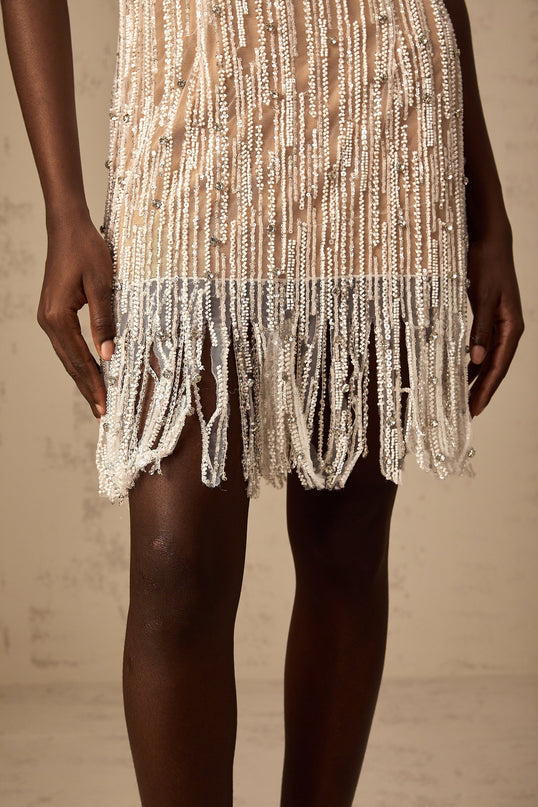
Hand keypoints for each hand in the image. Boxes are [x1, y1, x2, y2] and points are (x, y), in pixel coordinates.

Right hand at [37, 212, 115, 417]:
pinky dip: (79, 362)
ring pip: (66, 356)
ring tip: (97, 399)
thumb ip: (104, 321)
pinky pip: (66, 345)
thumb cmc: (87, 249)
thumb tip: (108, 356)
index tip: (106, 405)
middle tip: (103, 413)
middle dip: (87, 388)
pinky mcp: (54, 313)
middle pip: (69, 363)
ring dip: (82, 378)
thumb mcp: (102, 284)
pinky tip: (89, 372)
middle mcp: (48, 321)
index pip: (79, 359)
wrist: (68, 226)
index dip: (93, 384)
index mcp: (57, 316)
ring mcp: (48, 317)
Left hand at [466, 225, 523, 417]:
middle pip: (496, 366)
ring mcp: (500, 323)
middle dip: (483, 390)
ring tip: (463, 397)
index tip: (476, 408)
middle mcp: (509, 328)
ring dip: (477, 378)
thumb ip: (479, 329)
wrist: (490, 239)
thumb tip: (476, 360)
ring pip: (489, 358)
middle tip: (468, 412)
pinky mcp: (489, 317)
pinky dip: (473, 360)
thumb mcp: (481, 297)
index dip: (487, 389)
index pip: (499, 366)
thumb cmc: (487, 264)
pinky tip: (461, 370)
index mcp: (512, 326)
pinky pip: (482, 345)